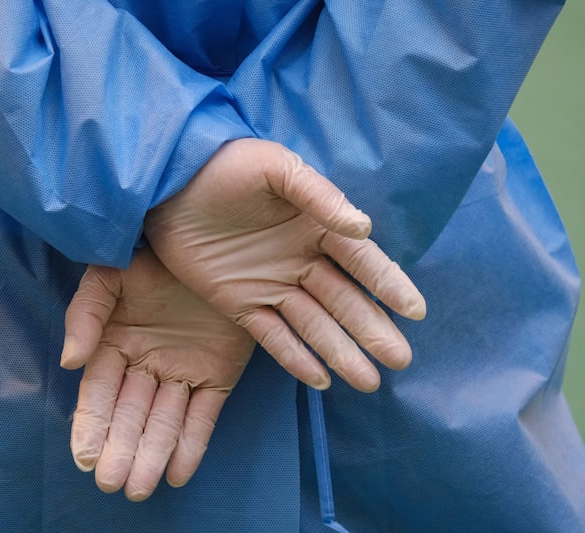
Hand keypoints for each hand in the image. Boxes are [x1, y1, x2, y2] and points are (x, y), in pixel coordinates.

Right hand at [60, 247, 255, 501]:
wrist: (214, 242)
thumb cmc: (151, 255)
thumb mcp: (110, 274)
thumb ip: (85, 314)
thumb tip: (69, 363)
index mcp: (117, 343)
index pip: (101, 392)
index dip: (93, 424)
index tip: (85, 457)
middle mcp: (148, 364)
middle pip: (132, 415)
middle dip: (122, 450)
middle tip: (114, 483)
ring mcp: (184, 371)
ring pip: (165, 421)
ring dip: (153, 454)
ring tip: (141, 488)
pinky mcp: (218, 375)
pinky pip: (204, 414)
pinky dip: (192, 443)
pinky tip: (178, 472)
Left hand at [145, 138, 425, 392]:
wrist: (168, 183)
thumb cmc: (226, 166)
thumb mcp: (274, 168)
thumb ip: (318, 196)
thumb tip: (363, 228)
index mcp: (315, 226)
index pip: (360, 261)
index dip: (388, 284)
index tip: (415, 311)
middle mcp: (300, 260)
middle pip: (344, 300)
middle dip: (372, 330)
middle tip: (401, 360)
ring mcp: (271, 285)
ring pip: (314, 325)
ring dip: (341, 352)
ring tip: (369, 382)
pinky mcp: (239, 304)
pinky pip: (272, 335)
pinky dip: (295, 358)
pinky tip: (320, 379)